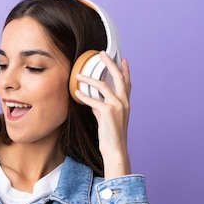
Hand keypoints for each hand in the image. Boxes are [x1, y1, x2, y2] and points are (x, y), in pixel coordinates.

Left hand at [73, 51, 131, 178]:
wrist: (115, 149)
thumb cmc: (111, 135)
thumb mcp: (109, 118)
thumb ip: (103, 106)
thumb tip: (93, 99)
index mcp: (126, 103)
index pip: (127, 82)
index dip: (125, 70)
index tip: (122, 59)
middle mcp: (124, 102)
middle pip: (118, 77)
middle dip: (110, 64)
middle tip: (102, 54)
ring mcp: (117, 106)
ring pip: (103, 86)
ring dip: (89, 79)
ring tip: (78, 75)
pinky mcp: (108, 112)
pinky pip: (94, 100)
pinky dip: (84, 96)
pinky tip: (76, 92)